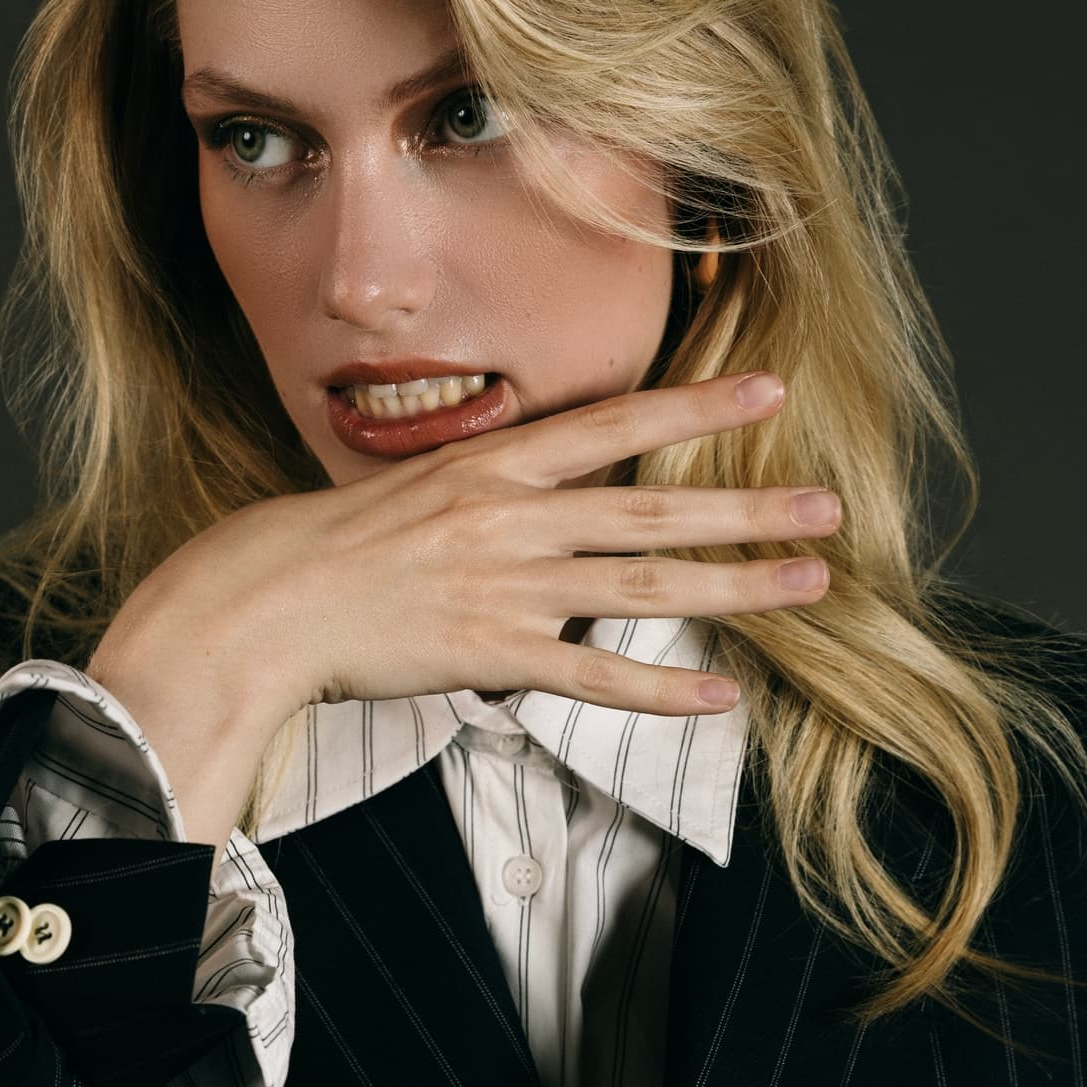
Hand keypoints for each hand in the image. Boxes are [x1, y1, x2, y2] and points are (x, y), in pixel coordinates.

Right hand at [102, 371, 839, 728]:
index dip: (697, 406)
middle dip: (749, 505)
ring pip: (643, 585)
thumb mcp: (411, 490)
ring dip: (736, 586)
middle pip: (654, 507)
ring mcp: (503, 586)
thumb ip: (486, 492)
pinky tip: (719, 696)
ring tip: (808, 585)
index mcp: (490, 464)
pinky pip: (592, 677)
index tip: (770, 390)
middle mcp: (509, 516)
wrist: (260, 602)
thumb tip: (542, 493)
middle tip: (826, 505)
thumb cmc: (326, 548)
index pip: (615, 424)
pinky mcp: (487, 653)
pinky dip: (660, 690)